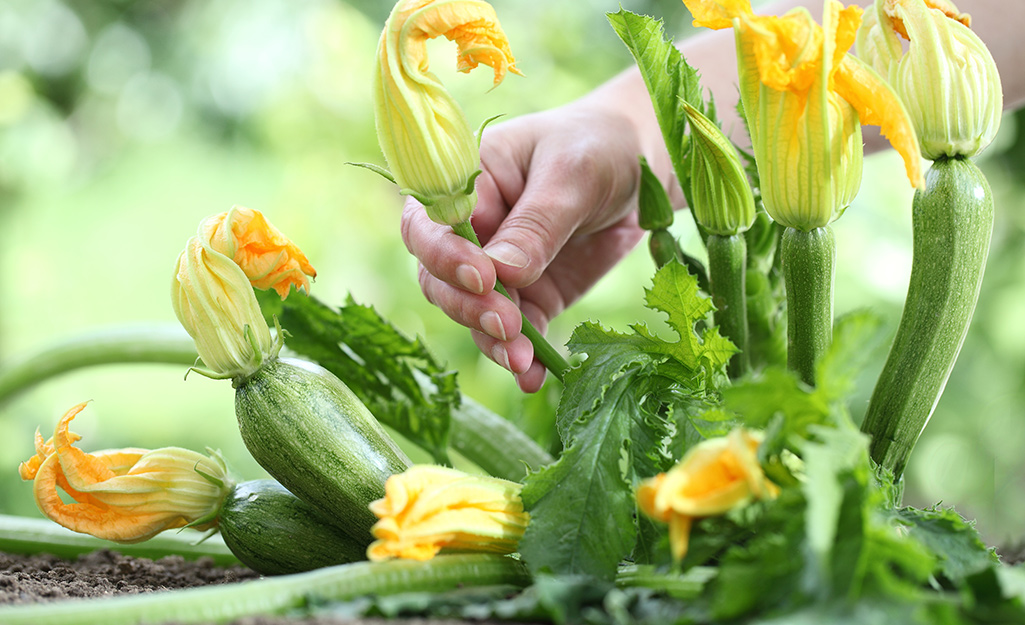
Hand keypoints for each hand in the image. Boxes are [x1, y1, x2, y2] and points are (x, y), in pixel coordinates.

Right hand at [401, 101, 648, 391]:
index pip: (428, 225)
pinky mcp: (530, 298)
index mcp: (466, 183)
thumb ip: (537, 224)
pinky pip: (515, 335)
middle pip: (440, 278)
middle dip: (469, 307)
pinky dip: (521, 359)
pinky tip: (533, 379)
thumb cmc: (598, 147)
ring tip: (521, 361)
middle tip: (506, 324)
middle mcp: (472, 230)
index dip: (444, 255)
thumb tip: (502, 275)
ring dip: (491, 340)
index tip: (484, 277)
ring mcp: (498, 269)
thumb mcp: (572, 174)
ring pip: (472, 314)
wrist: (643, 166)